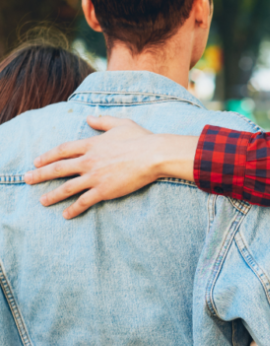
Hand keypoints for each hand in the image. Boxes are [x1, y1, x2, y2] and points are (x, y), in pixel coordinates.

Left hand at [23, 116, 196, 218]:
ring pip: (67, 187)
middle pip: (59, 168)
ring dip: (53, 195)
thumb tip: (89, 117)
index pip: (63, 150)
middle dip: (41, 174)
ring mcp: (95, 177)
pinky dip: (74, 209)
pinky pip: (84, 201)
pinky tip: (66, 215)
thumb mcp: (121, 124)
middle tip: (27, 179)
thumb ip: (103, 121)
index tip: (37, 161)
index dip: (48, 156)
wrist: (152, 155)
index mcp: (91, 144)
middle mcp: (88, 161)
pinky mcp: (104, 190)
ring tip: (42, 201)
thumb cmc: (141, 138)